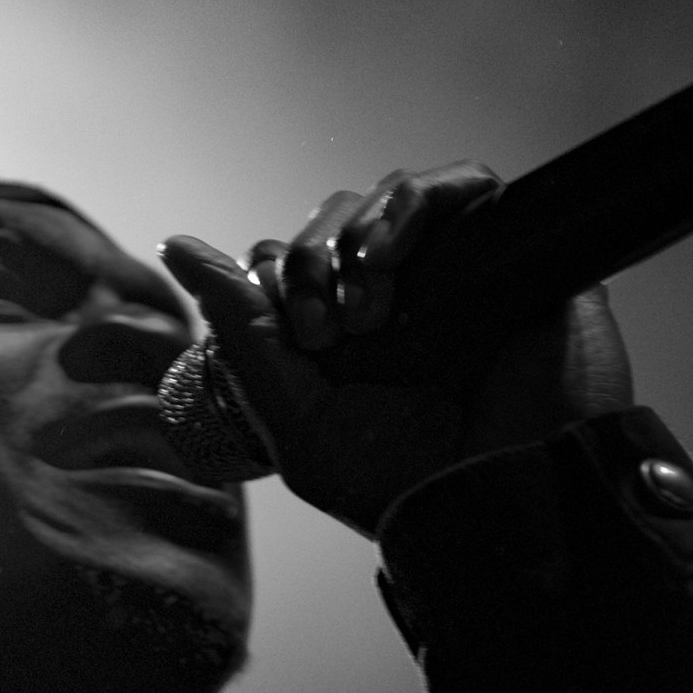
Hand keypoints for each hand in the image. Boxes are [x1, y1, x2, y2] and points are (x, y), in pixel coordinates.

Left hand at [161, 163, 633, 537]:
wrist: (493, 508)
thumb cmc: (401, 486)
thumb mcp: (295, 418)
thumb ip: (241, 329)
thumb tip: (178, 245)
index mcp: (349, 338)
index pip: (296, 256)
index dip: (280, 275)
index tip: (298, 333)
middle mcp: (404, 300)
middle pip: (338, 220)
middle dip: (314, 259)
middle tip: (324, 329)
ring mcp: (458, 274)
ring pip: (394, 198)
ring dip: (359, 236)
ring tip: (367, 309)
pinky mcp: (515, 255)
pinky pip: (468, 185)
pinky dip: (416, 200)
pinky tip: (391, 254)